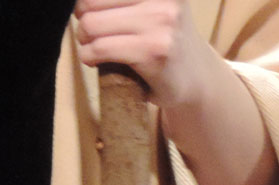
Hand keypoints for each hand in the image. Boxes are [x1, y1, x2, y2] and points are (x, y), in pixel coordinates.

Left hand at [73, 0, 278, 184]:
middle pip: (90, 1)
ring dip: (85, 39)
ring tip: (92, 46)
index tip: (90, 13)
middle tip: (89, 34)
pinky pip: (101, 48)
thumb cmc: (168, 42)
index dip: (90, 3)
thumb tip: (80, 3)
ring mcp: (159, 25)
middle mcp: (163, 0)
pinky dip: (89, 56)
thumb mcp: (155, 7)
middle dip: (83, 18)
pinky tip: (95, 61)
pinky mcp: (152, 52)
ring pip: (91, 24)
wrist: (198, 82)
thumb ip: (128, 3)